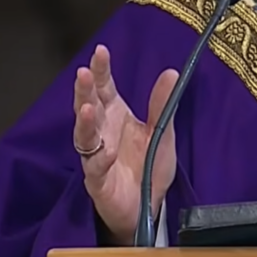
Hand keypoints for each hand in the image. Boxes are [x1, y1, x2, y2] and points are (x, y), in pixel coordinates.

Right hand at [73, 44, 178, 242]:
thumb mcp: (162, 132)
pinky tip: (105, 152)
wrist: (148, 205)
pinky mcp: (98, 182)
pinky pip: (95, 170)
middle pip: (88, 107)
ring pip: (85, 137)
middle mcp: (102, 133)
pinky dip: (99, 160)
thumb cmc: (149, 166)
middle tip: (84, 73)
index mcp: (116, 116)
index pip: (105, 88)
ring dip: (84, 123)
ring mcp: (96, 157)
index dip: (101, 70)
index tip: (100, 50)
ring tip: (86, 107)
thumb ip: (162, 105)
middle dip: (85, 91)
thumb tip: (171, 72)